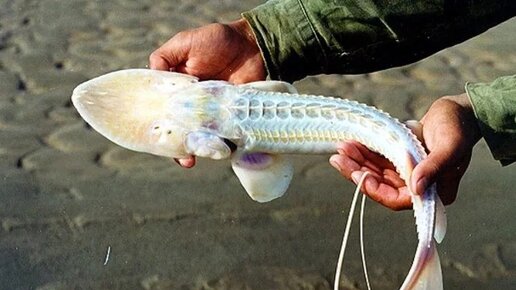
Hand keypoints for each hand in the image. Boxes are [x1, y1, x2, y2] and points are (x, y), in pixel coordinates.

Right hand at [149, 19, 265, 167]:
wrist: (252, 44)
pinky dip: (225, 144)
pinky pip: (228, 135)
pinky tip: (221, 150)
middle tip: (183, 158)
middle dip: (181, 147)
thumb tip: (151, 76)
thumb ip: (164, 57)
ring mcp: (216, 113)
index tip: (158, 138)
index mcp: (180, 90)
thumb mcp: (184, 43)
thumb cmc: (217, 40)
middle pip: (184, 130)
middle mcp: (196, 105)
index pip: (166, 112)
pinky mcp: (234, 116)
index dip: (161, 126)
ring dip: (201, 149)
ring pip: (205, 137)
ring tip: (196, 159)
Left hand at [329, 94, 480, 209]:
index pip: (398, 200)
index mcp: (434, 192)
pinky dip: (364, 153)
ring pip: (376, 173)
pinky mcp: (400, 160)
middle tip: (338, 159)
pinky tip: (351, 144)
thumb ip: (434, 167)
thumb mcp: (450, 146)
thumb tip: (416, 188)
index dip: (376, 190)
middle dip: (358, 173)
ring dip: (357, 162)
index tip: (359, 176)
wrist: (460, 111)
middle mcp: (418, 187)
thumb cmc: (459, 128)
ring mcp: (407, 173)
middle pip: (381, 186)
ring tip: (341, 148)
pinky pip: (378, 161)